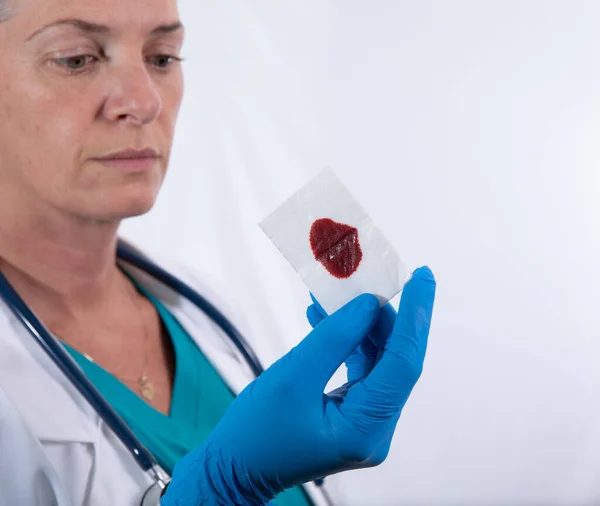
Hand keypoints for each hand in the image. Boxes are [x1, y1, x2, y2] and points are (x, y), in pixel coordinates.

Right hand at [162, 266, 435, 505]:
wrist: (234, 468)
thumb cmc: (256, 431)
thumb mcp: (293, 377)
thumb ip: (334, 338)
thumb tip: (369, 304)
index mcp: (366, 428)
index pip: (404, 363)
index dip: (415, 315)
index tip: (423, 275)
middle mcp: (374, 428)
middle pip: (392, 360)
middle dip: (379, 316)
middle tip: (367, 278)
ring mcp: (364, 423)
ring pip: (375, 362)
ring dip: (358, 326)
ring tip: (334, 296)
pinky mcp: (351, 415)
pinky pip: (358, 369)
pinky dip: (345, 342)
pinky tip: (323, 319)